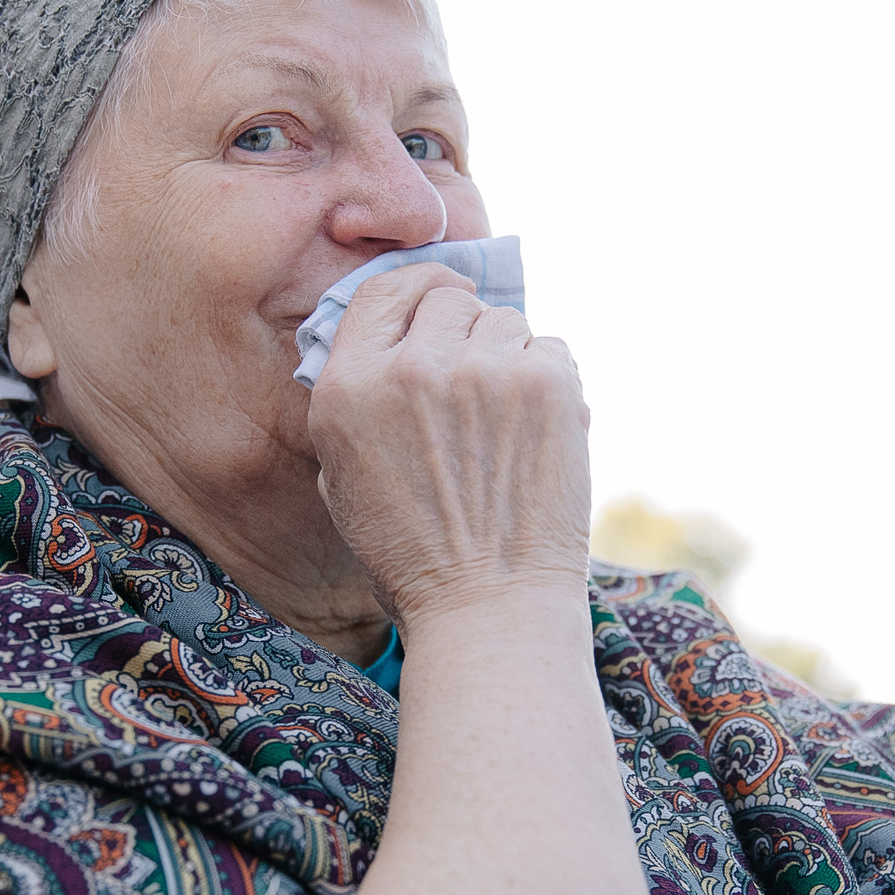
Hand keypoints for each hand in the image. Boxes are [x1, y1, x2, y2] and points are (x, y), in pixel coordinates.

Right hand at [305, 263, 591, 631]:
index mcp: (348, 389)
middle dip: (465, 332)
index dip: (416, 289)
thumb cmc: (413, 556)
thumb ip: (357, 401)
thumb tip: (392, 343)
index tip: (440, 299)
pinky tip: (538, 435)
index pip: (382, 290)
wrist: (487, 606)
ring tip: (507, 424)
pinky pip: (551, 348)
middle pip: (449, 300)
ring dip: (509, 358)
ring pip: (505, 321)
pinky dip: (550, 382)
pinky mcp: (546, 384)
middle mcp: (411, 369)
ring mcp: (483, 372)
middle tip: (477, 389)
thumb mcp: (343, 478)